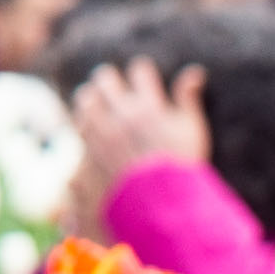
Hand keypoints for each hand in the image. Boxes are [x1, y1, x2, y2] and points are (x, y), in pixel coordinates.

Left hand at [67, 57, 210, 185]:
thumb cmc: (182, 164)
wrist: (164, 203)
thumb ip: (188, 98)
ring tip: (97, 102)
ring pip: (86, 97)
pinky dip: (84, 121)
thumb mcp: (192, 128)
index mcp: (151, 106)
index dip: (141, 72)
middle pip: (106, 78)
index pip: (139, 70)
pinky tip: (91, 124)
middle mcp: (123, 114)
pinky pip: (79, 124)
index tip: (142, 77)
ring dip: (92, 97)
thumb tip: (194, 71)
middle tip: (112, 85)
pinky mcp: (92, 148)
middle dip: (110, 79)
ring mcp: (104, 131)